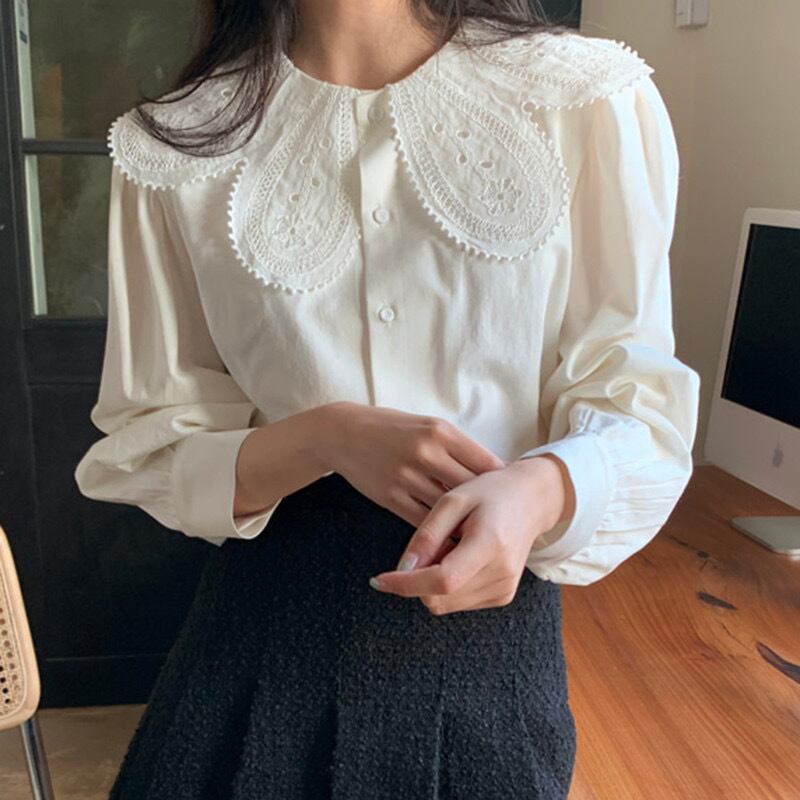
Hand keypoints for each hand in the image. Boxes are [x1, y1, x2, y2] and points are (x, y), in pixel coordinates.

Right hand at [320, 402, 506, 527]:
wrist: (343, 433)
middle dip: (487, 505)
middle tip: (502, 520)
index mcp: (441, 432)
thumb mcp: (427, 426)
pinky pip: (424, 521)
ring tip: (481, 534)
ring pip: (449, 509)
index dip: (501, 482)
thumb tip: (491, 472)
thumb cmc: (392, 429)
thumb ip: (457, 447)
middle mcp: (426, 453)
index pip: (485, 462)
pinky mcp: (391, 497)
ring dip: (464, 523)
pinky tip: (450, 538)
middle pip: (471, 488)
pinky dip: (439, 532)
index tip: (510, 494)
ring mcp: (407, 477)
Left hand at [368, 455, 573, 614]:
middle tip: (431, 543)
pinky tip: (460, 556)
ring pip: (444, 604)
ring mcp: (504, 590)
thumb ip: (427, 535)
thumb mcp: (453, 501)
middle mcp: (501, 574)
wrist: (532, 500)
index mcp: (491, 545)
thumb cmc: (491, 493)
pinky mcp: (502, 596)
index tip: (378, 580)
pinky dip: (448, 584)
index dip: (406, 584)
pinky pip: (457, 602)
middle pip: (438, 598)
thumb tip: (402, 569)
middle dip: (418, 578)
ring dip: (433, 581)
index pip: (442, 580)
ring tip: (451, 545)